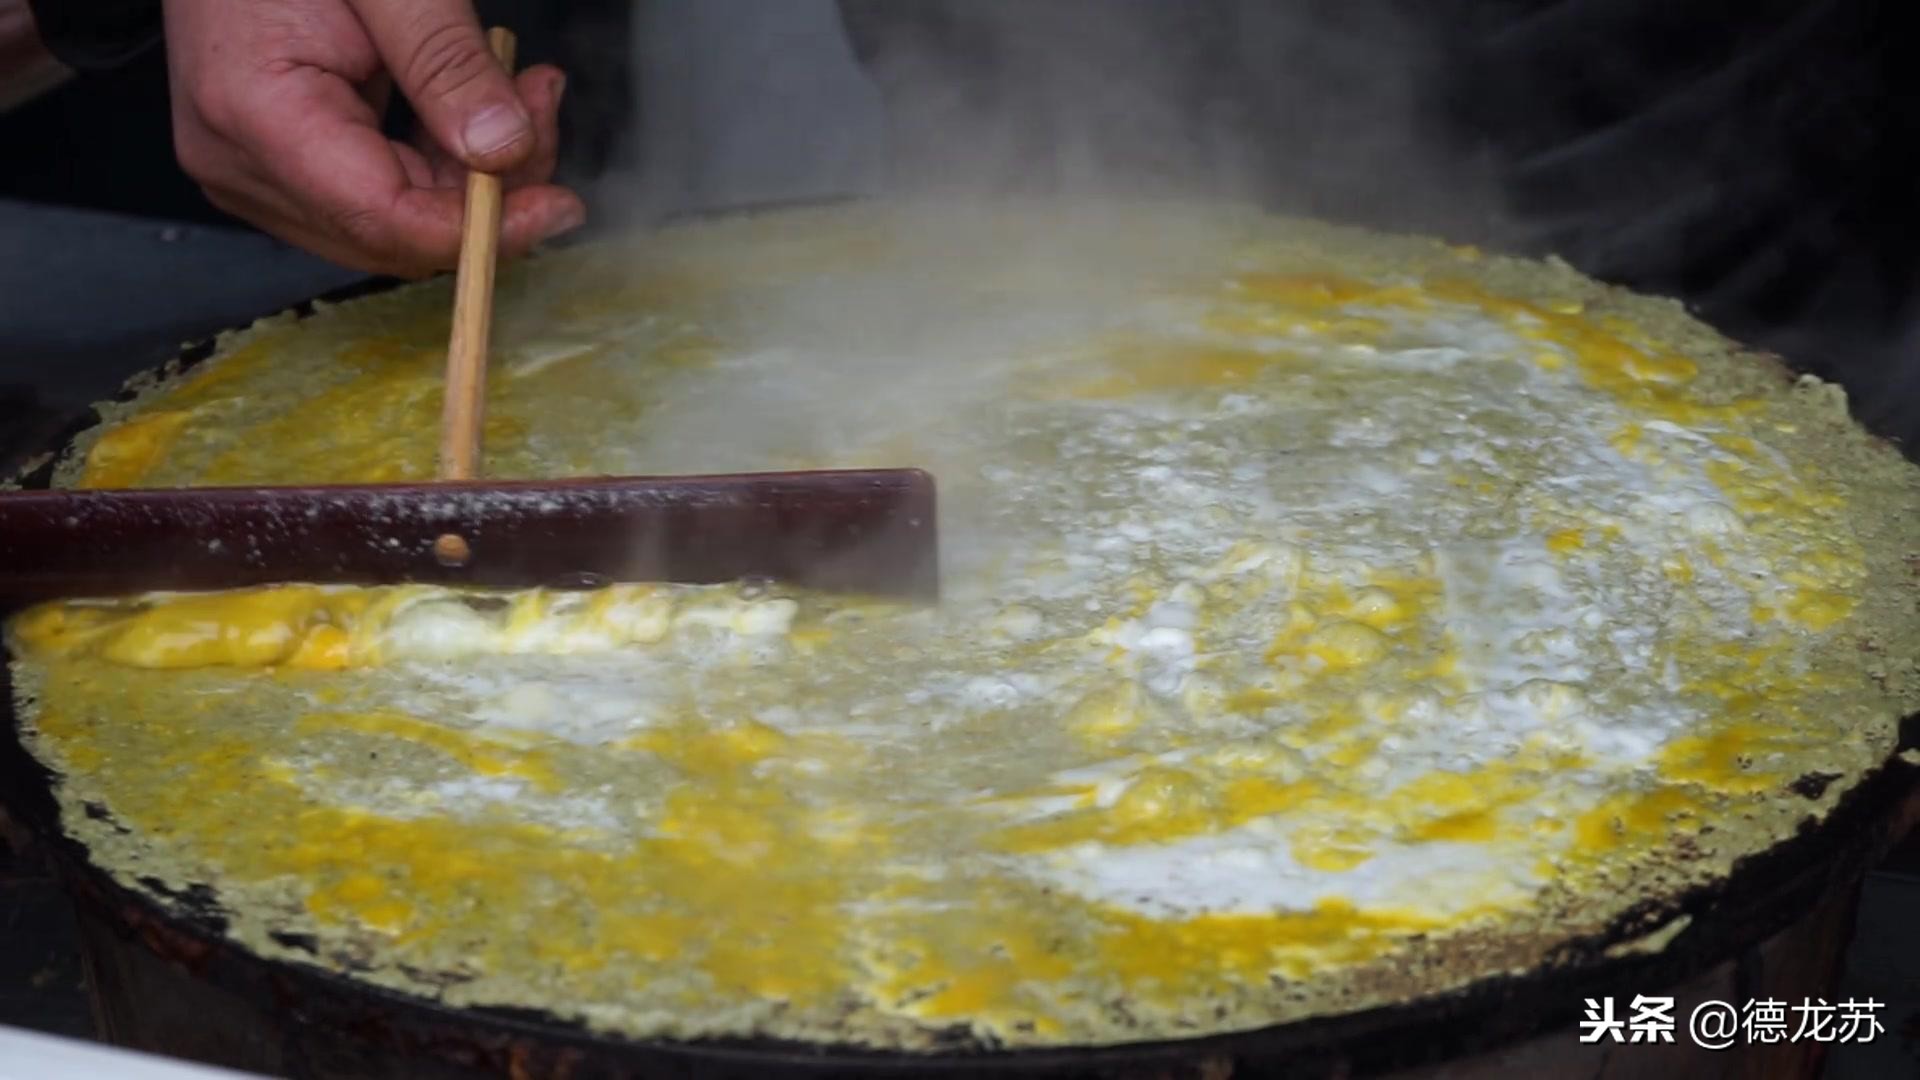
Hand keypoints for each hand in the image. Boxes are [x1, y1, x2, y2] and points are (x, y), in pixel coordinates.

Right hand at [163, 0, 585, 276]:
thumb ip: (445, 61)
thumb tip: (504, 149)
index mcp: (253, 112)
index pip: (383, 217)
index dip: (479, 226)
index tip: (556, 204)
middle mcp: (241, 161)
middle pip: (394, 231)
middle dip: (488, 190)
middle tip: (541, 108)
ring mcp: (254, 167)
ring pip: (396, 219)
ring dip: (472, 170)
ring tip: (521, 88)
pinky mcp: (278, 161)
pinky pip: (379, 190)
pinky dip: (441, 157)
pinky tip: (479, 101)